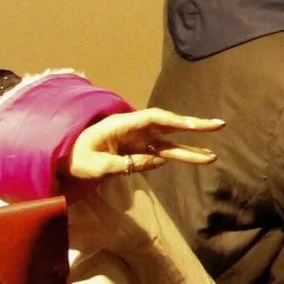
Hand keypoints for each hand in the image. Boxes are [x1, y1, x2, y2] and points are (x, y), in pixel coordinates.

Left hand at [65, 108, 222, 181]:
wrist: (64, 158)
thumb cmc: (75, 158)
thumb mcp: (94, 165)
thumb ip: (125, 164)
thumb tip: (158, 161)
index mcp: (122, 125)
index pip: (153, 118)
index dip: (174, 119)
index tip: (191, 123)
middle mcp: (135, 130)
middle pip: (168, 125)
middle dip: (193, 125)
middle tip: (219, 125)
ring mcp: (137, 140)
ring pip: (168, 142)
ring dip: (190, 147)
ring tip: (212, 156)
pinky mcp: (137, 151)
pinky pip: (162, 152)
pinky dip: (178, 155)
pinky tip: (194, 158)